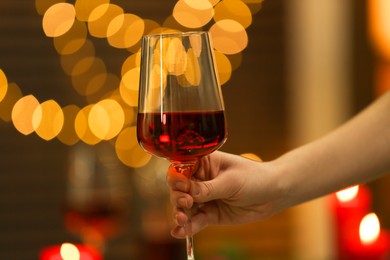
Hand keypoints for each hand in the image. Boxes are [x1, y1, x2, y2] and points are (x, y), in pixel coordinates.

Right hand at [166, 151, 282, 238]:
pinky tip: (179, 232)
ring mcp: (204, 198)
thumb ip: (207, 188)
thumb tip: (184, 192)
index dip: (177, 177)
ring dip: (179, 213)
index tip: (179, 184)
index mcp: (204, 163)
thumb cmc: (254, 178)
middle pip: (178, 189)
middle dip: (178, 197)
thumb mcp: (230, 182)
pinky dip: (187, 227)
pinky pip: (195, 221)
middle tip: (186, 202)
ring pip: (184, 207)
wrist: (273, 195)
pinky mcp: (210, 214)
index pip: (182, 168)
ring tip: (181, 220)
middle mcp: (200, 180)